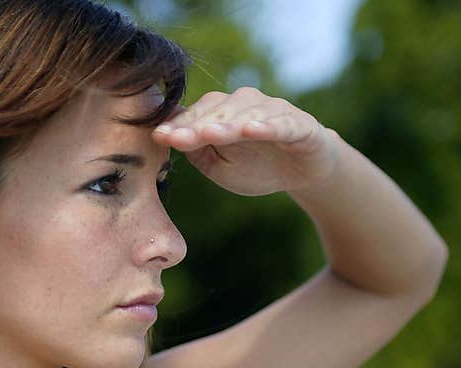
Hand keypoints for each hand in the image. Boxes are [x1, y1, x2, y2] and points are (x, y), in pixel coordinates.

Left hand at [152, 87, 341, 195]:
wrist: (302, 171)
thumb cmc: (256, 166)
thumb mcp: (220, 167)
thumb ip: (196, 152)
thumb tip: (168, 137)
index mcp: (222, 114)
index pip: (196, 116)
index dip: (179, 127)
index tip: (159, 138)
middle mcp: (245, 105)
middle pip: (217, 111)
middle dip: (196, 125)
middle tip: (178, 138)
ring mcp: (273, 111)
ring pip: (246, 113)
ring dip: (227, 124)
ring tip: (209, 134)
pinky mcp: (299, 124)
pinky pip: (281, 123)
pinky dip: (267, 125)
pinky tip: (251, 130)